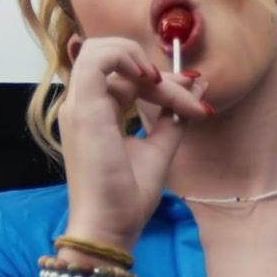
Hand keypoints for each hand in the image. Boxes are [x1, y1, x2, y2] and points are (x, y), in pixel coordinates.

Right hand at [60, 36, 210, 250]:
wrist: (110, 226)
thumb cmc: (127, 197)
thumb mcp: (159, 148)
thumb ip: (172, 117)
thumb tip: (198, 87)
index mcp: (95, 113)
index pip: (125, 77)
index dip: (162, 79)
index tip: (194, 98)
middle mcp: (82, 105)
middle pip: (117, 61)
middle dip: (160, 72)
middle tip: (191, 92)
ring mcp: (78, 104)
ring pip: (104, 51)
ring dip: (140, 60)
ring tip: (165, 87)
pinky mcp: (83, 107)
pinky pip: (97, 58)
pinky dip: (125, 56)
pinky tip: (150, 78)